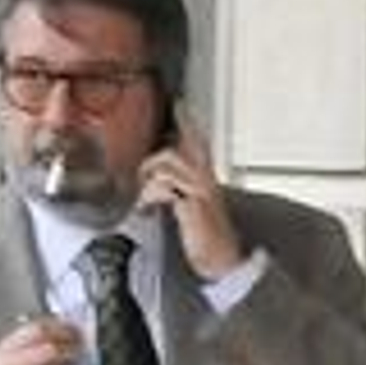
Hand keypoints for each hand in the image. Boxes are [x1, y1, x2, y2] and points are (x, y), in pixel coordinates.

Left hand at [136, 105, 244, 281]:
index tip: (180, 103)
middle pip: (173, 152)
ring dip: (148, 185)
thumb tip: (156, 185)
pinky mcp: (193, 205)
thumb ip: (179, 193)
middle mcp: (205, 179)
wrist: (223, 261)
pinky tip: (149, 211)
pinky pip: (165, 188)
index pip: (198, 141)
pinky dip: (151, 198)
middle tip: (142, 185)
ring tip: (146, 204)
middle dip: (151, 166)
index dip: (188, 121)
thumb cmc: (207, 239)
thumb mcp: (192, 210)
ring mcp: (200, 190)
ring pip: (166, 167)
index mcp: (207, 178)